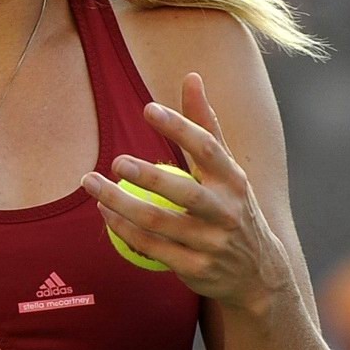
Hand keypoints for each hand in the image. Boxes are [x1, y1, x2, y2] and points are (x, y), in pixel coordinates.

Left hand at [84, 72, 292, 316]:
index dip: (179, 127)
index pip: (207, 148)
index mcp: (233, 179)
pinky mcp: (195, 269)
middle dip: (148, 175)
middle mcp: (226, 211)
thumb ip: (205, 124)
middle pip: (184, 192)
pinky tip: (105, 212)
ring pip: (159, 222)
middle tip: (116, 160)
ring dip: (121, 203)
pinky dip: (124, 230)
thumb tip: (191, 76)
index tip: (149, 109)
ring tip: (93, 185)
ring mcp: (211, 243)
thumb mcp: (226, 168)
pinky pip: (152, 248)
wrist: (257, 273)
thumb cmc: (232, 206)